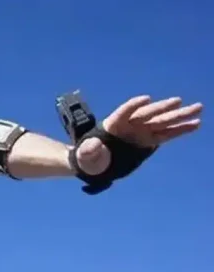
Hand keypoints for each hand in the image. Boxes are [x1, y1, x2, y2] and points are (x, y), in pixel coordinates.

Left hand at [75, 96, 202, 174]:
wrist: (94, 161)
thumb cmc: (88, 156)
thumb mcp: (86, 155)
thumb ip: (89, 150)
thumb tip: (92, 147)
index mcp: (113, 124)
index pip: (124, 112)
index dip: (134, 105)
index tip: (145, 99)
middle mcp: (130, 124)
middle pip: (148, 114)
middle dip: (162, 107)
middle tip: (179, 101)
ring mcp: (141, 131)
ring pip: (162, 121)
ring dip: (179, 115)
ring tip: (197, 108)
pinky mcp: (148, 140)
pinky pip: (166, 134)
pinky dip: (180, 130)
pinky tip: (195, 124)